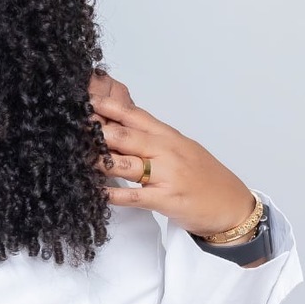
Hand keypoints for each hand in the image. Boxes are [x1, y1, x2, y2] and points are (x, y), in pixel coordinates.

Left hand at [89, 73, 256, 237]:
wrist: (233, 205)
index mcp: (169, 136)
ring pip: (126, 162)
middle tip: (70, 123)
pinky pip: (135, 196)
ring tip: (74, 154)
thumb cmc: (204, 178)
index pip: (134, 115)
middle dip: (97, 128)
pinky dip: (114, 195)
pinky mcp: (167, 199)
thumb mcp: (180, 150)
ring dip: (99, 159)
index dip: (107, 106)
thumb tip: (118, 130)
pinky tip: (96, 192)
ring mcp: (167, 175)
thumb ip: (151, 139)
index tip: (84, 98)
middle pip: (126, 135)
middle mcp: (167, 151)